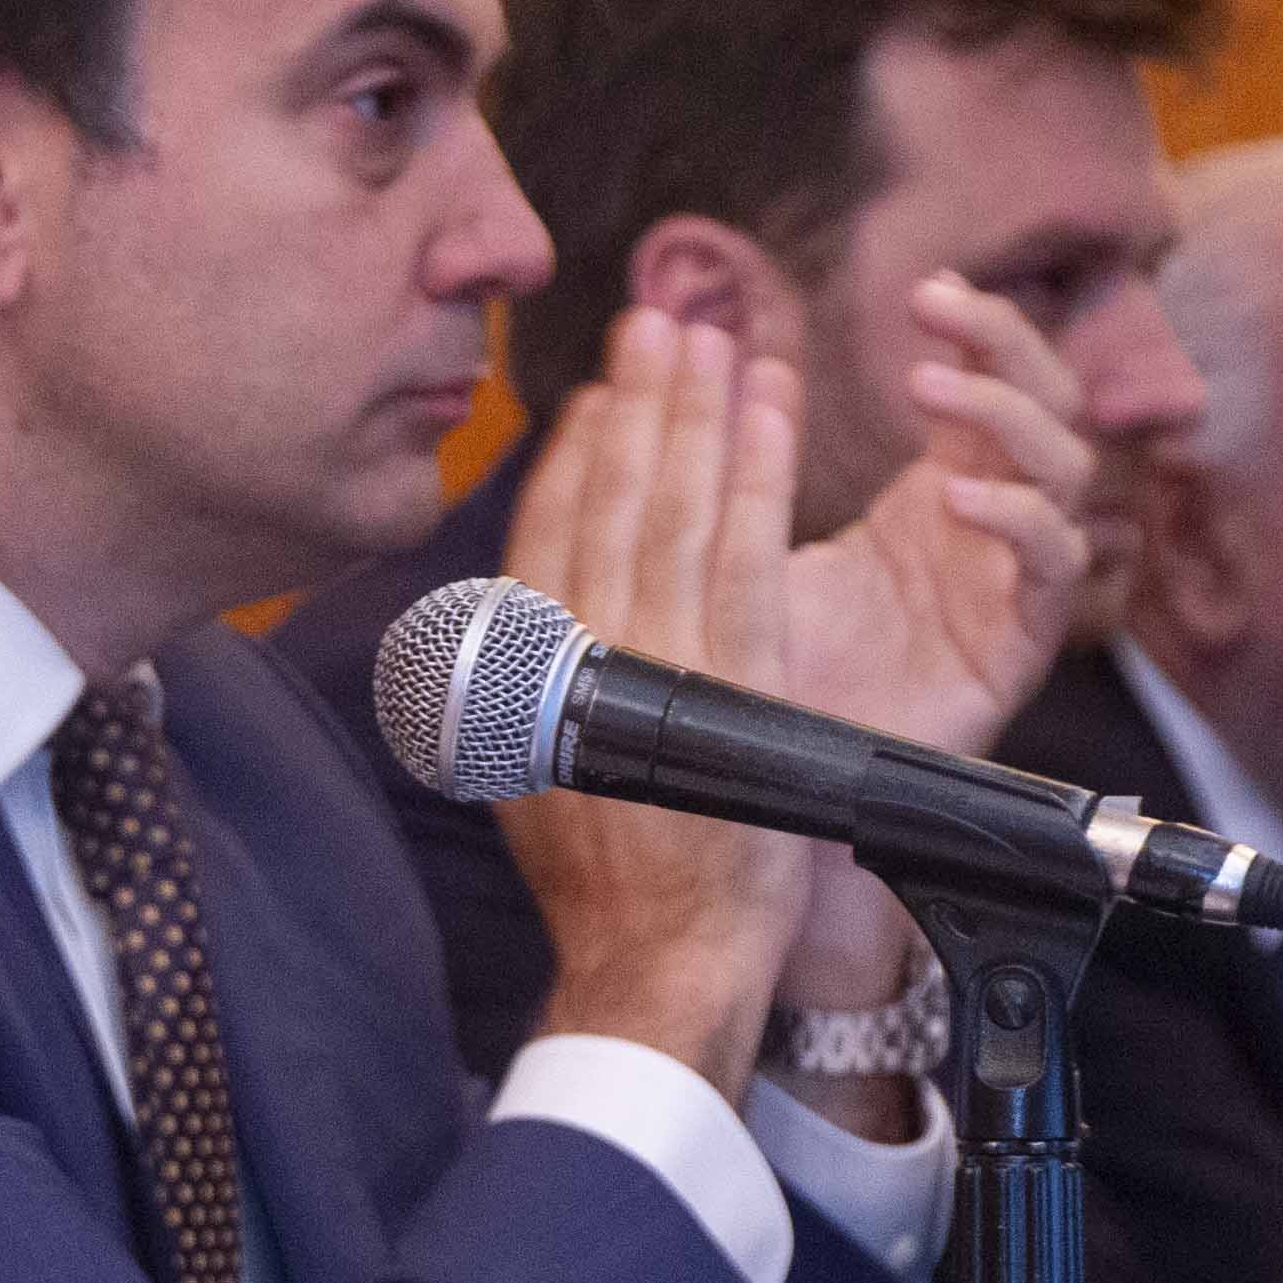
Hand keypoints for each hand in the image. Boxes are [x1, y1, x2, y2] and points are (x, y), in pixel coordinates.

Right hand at [496, 307, 811, 1103]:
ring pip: (672, 514)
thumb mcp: (530, 778)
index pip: (548, 536)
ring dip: (698, 415)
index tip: (602, 391)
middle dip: (639, 401)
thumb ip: (522, 692)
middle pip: (607, 503)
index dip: (578, 453)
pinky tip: (771, 416)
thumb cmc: (606, 886)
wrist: (653, 964)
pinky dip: (756, 476)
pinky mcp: (726, 686)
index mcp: (522, 678)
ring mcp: (649, 669)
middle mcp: (574, 661)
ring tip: (718, 339)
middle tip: (661, 319)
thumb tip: (511, 626)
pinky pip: (743, 558)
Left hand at [780, 272, 1098, 760]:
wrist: (779, 787)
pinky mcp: (1019, 647)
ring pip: (1065, 470)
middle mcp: (989, 526)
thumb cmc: (769, 667)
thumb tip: (700, 364)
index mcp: (940, 492)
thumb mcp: (746, 543)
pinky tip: (959, 499)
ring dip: (1004, 415)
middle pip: (1049, 402)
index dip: (976, 327)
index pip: (992, 382)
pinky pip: (1054, 570)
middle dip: (1005, 342)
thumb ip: (740, 464)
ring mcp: (1012, 583)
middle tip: (939, 307)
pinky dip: (1017, 522)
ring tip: (930, 390)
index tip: (927, 287)